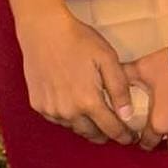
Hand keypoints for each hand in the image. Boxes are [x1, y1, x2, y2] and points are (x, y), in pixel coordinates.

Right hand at [18, 7, 137, 146]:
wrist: (44, 29)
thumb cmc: (78, 40)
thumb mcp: (107, 59)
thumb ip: (119, 89)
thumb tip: (127, 115)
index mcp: (88, 101)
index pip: (110, 129)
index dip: (123, 135)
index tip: (130, 137)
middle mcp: (68, 112)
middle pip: (92, 134)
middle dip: (105, 133)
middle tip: (113, 126)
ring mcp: (50, 110)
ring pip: (74, 127)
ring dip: (85, 124)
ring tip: (93, 112)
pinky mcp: (37, 104)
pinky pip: (57, 118)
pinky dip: (67, 115)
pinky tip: (72, 101)